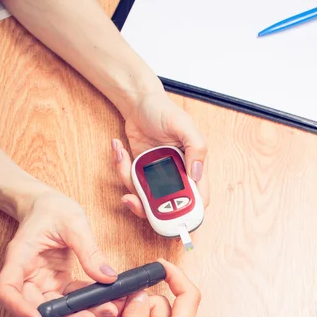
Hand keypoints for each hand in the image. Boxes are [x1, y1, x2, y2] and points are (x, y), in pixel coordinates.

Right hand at [0, 188, 119, 316]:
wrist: (49, 206)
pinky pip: (71, 301)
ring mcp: (41, 282)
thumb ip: (89, 250)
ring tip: (110, 309)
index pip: (7, 289)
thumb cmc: (52, 209)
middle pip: (36, 308)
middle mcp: (27, 275)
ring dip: (81, 314)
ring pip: (56, 310)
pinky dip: (88, 304)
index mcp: (20, 257)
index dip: (20, 309)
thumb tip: (108, 277)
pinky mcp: (56, 284)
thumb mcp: (73, 223)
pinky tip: (109, 301)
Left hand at [112, 90, 208, 218]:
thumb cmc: (163, 109)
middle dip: (148, 207)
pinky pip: (130, 182)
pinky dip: (121, 169)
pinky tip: (118, 149)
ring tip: (122, 157)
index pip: (198, 199)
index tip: (171, 214)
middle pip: (168, 207)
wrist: (138, 102)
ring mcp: (158, 176)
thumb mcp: (184, 124)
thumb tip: (197, 174)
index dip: (188, 212)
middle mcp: (177, 175)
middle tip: (132, 198)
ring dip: (128, 184)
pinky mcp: (141, 173)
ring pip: (145, 198)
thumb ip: (195, 147)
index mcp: (193, 167)